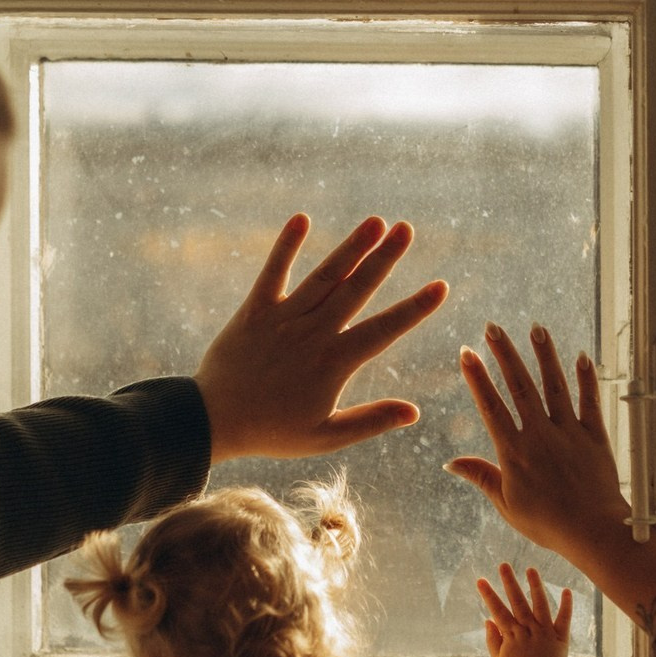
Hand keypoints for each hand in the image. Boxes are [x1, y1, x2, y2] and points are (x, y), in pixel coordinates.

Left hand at [196, 213, 447, 461]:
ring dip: (351, 247)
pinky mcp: (254, 310)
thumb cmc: (272, 432)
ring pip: (324, 276)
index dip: (414, 309)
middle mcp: (312, 333)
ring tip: (376, 222)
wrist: (214, 420)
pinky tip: (302, 219)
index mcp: (333, 363)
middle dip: (385, 259)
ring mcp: (283, 318)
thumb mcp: (325, 437)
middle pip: (356, 290)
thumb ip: (370, 421)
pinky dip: (286, 246)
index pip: (384, 330)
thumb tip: (413, 412)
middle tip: (408, 229)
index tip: (441, 286)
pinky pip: (273, 272)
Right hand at [451, 323, 655, 633]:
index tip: (466, 353)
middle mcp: (540, 435)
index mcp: (514, 452)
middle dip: (504, 354)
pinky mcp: (595, 436)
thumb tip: (451, 463)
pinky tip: (582, 357)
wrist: (593, 530)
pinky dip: (586, 379)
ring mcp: (569, 432)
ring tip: (536, 329)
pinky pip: (590, 401)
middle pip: (520, 386)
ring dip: (544, 356)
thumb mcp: (506, 505)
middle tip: (493, 328)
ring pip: (554, 386)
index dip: (477, 378)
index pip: (491, 407)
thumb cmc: (547, 524)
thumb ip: (482, 477)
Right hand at [477, 563, 570, 656]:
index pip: (498, 610)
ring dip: (535, 585)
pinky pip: (564, 619)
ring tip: (531, 569)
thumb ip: (493, 639)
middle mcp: (528, 629)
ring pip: (540, 604)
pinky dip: (566, 605)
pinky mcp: (560, 637)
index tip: (480, 580)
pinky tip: (566, 590)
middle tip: (504, 564)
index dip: (488, 594)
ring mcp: (545, 631)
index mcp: (511, 634)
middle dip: (509, 582)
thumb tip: (488, 620)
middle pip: (518, 601)